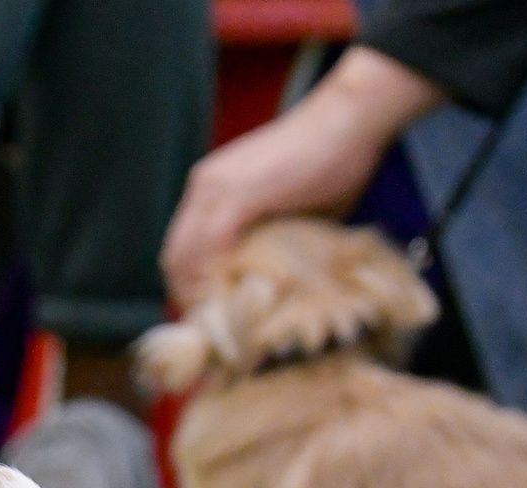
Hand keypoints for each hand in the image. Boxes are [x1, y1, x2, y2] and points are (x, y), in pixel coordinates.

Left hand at [160, 47, 446, 306]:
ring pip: (186, 257)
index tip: (214, 317)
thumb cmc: (334, 161)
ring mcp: (215, 189)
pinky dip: (218, 281)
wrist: (352, 118)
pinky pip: (211, 249)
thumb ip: (272, 243)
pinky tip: (236, 304)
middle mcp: (203, 187)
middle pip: (175, 258)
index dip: (192, 287)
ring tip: (226, 326)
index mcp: (211, 189)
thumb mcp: (293, 212)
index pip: (183, 250)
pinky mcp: (236, 195)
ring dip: (202, 296)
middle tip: (217, 330)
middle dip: (191, 298)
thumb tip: (273, 287)